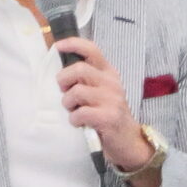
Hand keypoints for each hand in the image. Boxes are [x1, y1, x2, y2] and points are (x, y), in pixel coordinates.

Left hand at [52, 38, 152, 170]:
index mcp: (109, 73)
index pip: (92, 50)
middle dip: (64, 81)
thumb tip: (61, 71)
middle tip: (65, 92)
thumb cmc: (109, 115)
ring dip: (68, 103)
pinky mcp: (109, 117)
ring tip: (74, 111)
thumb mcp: (102, 91)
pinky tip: (80, 123)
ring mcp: (112, 100)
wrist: (129, 141)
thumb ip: (87, 79)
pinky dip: (75, 119)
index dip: (73, 44)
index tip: (58, 47)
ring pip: (76, 92)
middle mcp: (112, 83)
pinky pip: (80, 113)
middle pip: (79, 70)